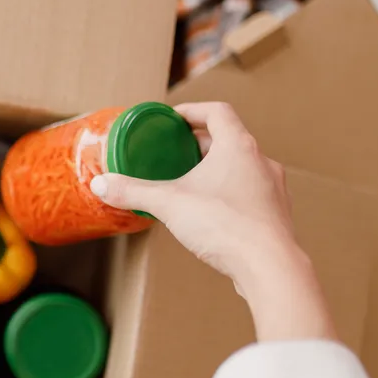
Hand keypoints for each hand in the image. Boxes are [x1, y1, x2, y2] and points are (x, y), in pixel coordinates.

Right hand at [90, 102, 335, 340]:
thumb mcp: (168, 204)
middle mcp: (261, 161)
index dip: (193, 111)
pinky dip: (229, 194)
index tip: (173, 119)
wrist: (269, 266)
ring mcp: (272, 188)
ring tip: (191, 183)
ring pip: (242, 167)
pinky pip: (250, 194)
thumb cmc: (224, 225)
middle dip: (199, 144)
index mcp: (238, 146)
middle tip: (174, 153)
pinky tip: (211, 213)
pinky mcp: (275, 214)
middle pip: (229, 139)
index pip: (217, 112)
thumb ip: (133, 192)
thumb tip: (101, 185)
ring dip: (217, 169)